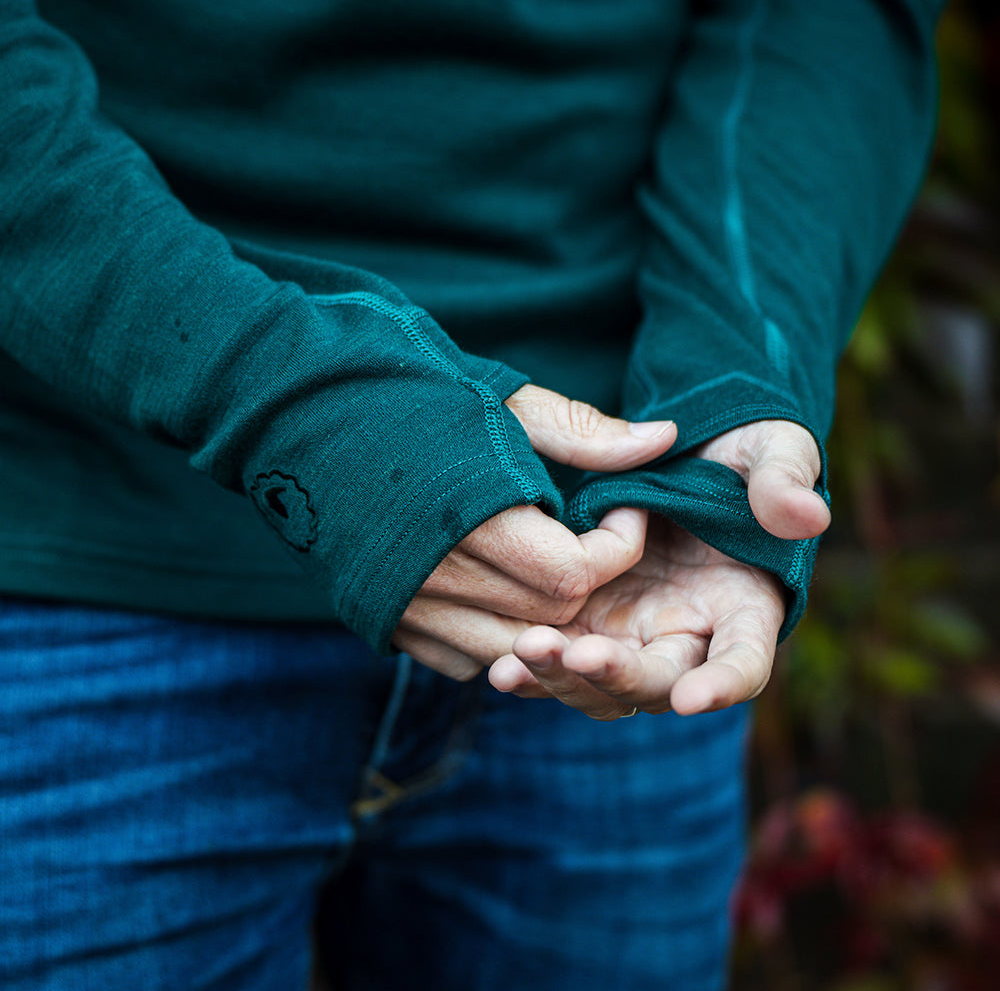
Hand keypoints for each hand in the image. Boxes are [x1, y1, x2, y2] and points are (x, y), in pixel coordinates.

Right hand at [392, 385, 676, 680]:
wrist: (300, 408)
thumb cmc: (408, 392)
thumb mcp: (503, 400)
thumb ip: (584, 432)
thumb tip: (664, 439)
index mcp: (469, 516)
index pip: (574, 572)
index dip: (616, 546)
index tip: (620, 511)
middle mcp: (433, 575)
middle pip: (549, 615)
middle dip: (586, 581)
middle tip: (586, 535)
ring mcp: (403, 605)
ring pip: (510, 648)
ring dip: (543, 618)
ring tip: (546, 563)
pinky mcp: (382, 620)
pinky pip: (462, 659)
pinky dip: (494, 635)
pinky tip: (496, 590)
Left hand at [488, 419, 830, 718]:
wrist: (676, 447)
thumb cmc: (739, 448)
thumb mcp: (767, 450)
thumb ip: (782, 479)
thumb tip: (806, 516)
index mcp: (744, 605)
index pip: (744, 660)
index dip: (723, 683)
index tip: (692, 699)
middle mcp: (688, 634)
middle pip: (658, 683)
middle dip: (619, 677)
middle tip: (577, 655)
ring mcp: (634, 634)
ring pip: (602, 687)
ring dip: (564, 681)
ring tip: (519, 658)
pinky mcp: (588, 624)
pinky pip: (563, 664)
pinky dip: (533, 672)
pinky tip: (499, 669)